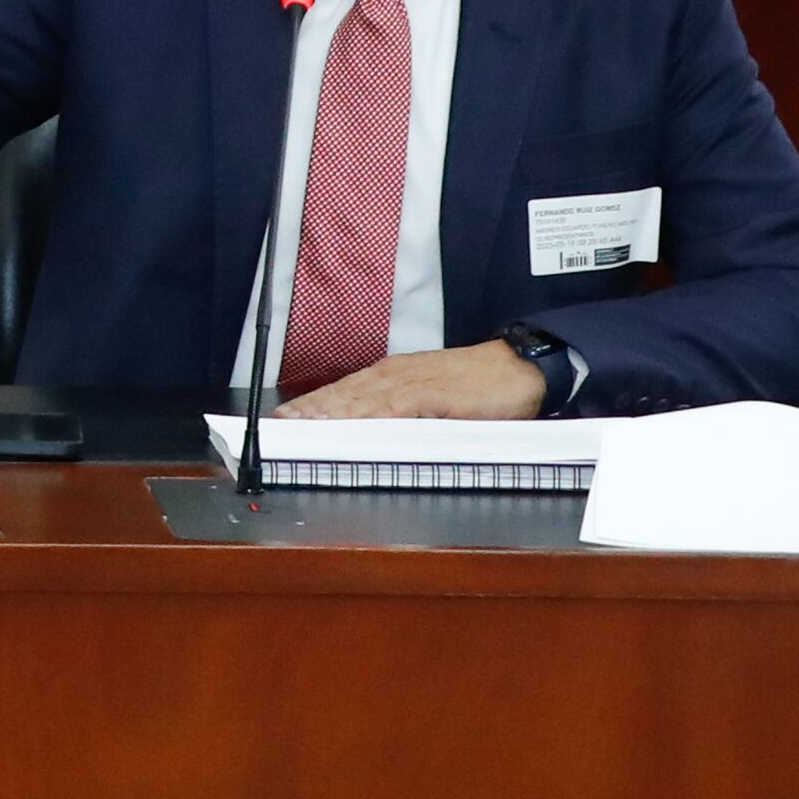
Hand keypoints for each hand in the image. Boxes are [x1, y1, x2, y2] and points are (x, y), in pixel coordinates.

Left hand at [286, 339, 546, 421]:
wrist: (517, 366)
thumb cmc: (476, 384)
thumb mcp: (432, 397)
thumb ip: (404, 411)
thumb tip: (375, 431)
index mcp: (392, 376)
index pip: (344, 391)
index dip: (314, 404)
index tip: (286, 417)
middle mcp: (395, 375)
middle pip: (344, 393)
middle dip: (312, 409)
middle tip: (281, 423)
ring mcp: (414, 382)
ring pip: (363, 398)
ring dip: (332, 411)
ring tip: (304, 424)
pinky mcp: (436, 393)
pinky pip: (399, 405)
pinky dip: (374, 415)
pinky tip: (355, 424)